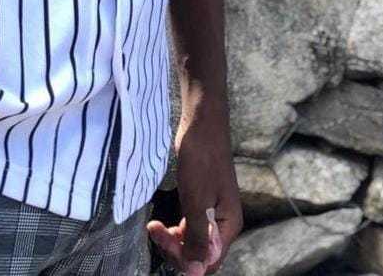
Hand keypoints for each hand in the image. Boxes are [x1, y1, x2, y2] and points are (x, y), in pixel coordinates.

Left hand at [147, 110, 241, 275]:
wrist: (201, 123)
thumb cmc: (201, 159)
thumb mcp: (197, 201)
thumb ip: (198, 238)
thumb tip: (197, 272)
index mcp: (228, 225)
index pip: (209, 261)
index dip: (186, 260)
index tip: (164, 241)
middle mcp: (223, 223)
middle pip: (199, 253)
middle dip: (176, 249)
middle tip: (155, 231)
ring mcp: (212, 213)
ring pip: (192, 242)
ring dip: (172, 240)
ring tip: (154, 227)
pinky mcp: (201, 202)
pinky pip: (189, 228)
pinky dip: (174, 230)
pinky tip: (160, 224)